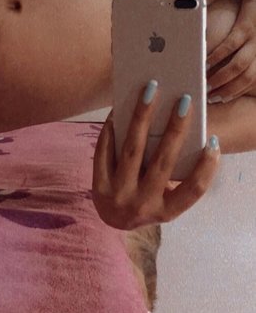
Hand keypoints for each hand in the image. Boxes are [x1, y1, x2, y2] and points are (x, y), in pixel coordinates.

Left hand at [92, 83, 219, 229]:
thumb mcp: (164, 199)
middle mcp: (143, 205)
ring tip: (150, 92)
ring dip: (142, 118)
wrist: (111, 220)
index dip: (206, 167)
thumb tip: (177, 127)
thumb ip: (172, 174)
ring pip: (132, 150)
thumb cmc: (146, 200)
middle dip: (175, 129)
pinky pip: (104, 151)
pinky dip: (112, 129)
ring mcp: (118, 195)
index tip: (213, 140)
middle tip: (183, 101)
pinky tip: (119, 109)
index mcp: (167, 211)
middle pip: (162, 162)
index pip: (192, 190)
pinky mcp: (98, 185)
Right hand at [207, 0, 255, 102]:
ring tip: (206, 84)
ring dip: (222, 78)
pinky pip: (230, 46)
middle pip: (246, 78)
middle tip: (210, 97)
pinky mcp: (246, 27)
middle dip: (228, 91)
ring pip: (239, 66)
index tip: (221, 99)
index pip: (252, 81)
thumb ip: (246, 53)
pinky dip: (217, 56)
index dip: (236, 92)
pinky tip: (205, 62)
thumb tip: (223, 67)